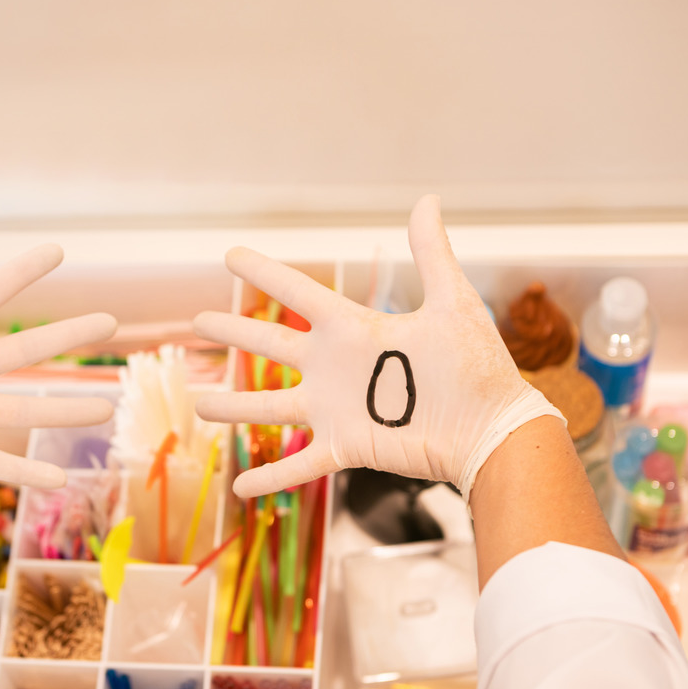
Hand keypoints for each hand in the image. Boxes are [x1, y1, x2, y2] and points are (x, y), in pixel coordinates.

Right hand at [193, 195, 561, 499]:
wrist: (491, 427)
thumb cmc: (477, 366)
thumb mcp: (452, 303)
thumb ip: (431, 255)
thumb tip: (427, 200)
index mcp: (354, 329)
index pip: (297, 293)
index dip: (263, 273)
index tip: (231, 256)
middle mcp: (335, 367)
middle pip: (269, 343)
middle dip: (233, 332)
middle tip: (199, 321)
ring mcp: (336, 410)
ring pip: (269, 406)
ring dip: (233, 407)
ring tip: (197, 404)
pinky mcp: (345, 447)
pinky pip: (298, 465)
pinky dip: (269, 477)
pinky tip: (238, 488)